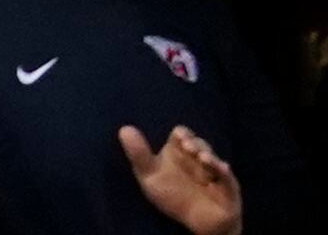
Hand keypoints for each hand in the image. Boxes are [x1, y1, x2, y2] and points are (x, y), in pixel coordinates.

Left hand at [118, 124, 240, 234]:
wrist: (196, 223)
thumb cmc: (173, 196)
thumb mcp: (150, 177)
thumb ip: (139, 155)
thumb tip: (124, 129)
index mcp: (180, 153)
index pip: (182, 135)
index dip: (181, 134)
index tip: (179, 136)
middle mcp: (198, 159)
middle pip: (199, 144)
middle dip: (195, 143)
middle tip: (187, 146)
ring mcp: (214, 173)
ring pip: (213, 160)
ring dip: (208, 157)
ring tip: (201, 157)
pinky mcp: (227, 189)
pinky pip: (227, 179)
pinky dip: (223, 172)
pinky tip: (221, 167)